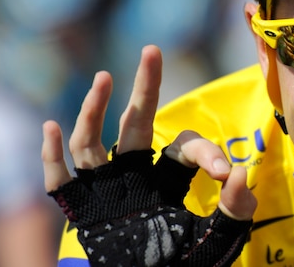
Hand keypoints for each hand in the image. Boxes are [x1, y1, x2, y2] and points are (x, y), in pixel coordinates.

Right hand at [41, 45, 256, 265]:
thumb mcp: (217, 241)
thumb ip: (234, 211)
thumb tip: (241, 173)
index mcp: (168, 182)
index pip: (184, 148)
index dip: (206, 153)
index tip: (224, 175)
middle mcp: (134, 178)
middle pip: (135, 124)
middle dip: (145, 88)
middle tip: (152, 51)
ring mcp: (105, 193)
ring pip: (93, 143)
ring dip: (95, 109)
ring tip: (104, 77)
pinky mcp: (81, 213)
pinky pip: (59, 182)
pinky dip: (52, 156)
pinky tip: (52, 127)